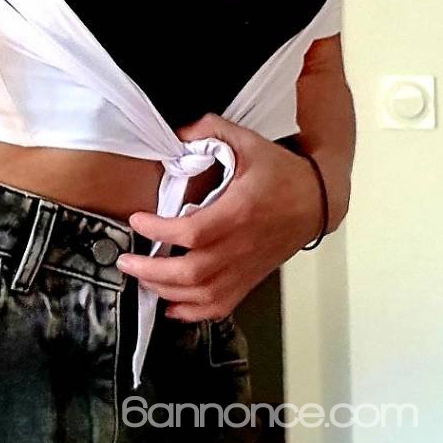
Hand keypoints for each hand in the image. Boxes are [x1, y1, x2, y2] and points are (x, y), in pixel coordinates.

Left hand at [115, 112, 325, 321]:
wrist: (317, 201)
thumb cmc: (281, 172)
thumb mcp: (248, 141)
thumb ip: (211, 129)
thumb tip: (177, 132)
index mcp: (238, 212)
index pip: (193, 232)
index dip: (159, 231)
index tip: (137, 220)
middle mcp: (241, 246)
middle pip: (191, 273)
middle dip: (151, 271)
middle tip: (125, 260)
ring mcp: (246, 267)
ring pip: (201, 295)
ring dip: (166, 291)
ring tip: (142, 277)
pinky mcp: (249, 279)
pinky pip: (220, 306)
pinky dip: (192, 312)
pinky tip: (171, 306)